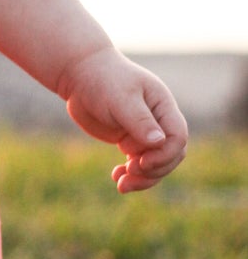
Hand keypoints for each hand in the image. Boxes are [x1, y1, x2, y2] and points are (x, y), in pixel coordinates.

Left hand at [58, 45, 187, 192]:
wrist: (80, 74)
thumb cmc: (102, 79)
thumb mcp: (120, 98)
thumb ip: (139, 119)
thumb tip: (158, 142)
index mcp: (163, 106)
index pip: (178, 137)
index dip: (164, 155)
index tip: (140, 162)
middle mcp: (158, 121)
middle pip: (171, 155)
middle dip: (154, 170)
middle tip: (129, 172)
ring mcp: (144, 132)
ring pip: (156, 163)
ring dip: (142, 178)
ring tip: (122, 184)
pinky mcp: (129, 140)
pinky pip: (138, 164)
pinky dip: (130, 174)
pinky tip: (117, 177)